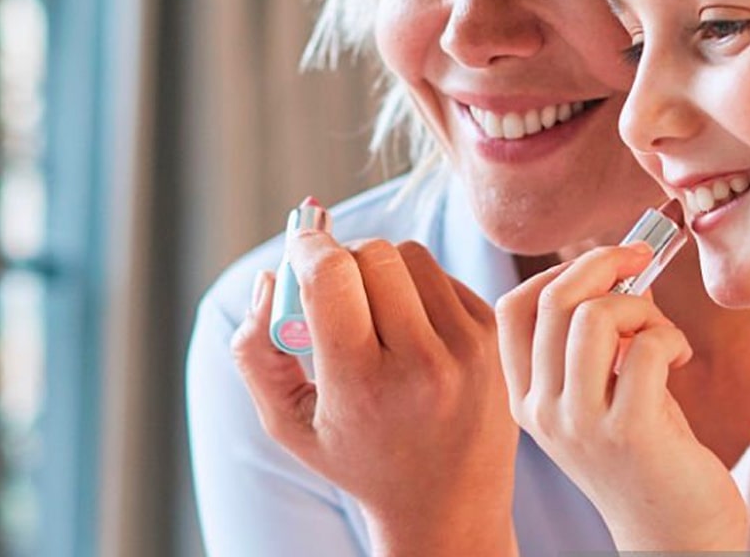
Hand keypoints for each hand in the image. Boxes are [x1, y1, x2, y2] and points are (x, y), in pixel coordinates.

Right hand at [233, 210, 518, 556]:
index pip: (332, 278)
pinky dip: (417, 288)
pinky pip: (442, 275)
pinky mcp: (494, 334)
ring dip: (381, 269)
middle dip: (342, 259)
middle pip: (372, 253)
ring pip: (410, 255)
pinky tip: (411, 333)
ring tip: (373, 317)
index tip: (299, 246)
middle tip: (331, 290)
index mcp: (363, 388)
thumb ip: (255, 351)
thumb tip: (270, 275)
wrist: (448, 503)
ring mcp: (468, 348)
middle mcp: (423, 365)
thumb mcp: (288, 422)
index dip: (307, 249)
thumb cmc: (356, 458)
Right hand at [495, 245, 748, 551]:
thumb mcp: (607, 390)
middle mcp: (542, 412)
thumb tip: (619, 264)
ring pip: (594, 317)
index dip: (561, 270)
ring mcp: (581, 424)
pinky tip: (679, 360)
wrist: (677, 533)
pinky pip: (644, 347)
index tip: (606, 264)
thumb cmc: (650, 453)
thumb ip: (600, 336)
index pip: (514, 309)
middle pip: (555, 300)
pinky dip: (669, 337)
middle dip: (606, 264)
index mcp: (527, 399)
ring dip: (640, 306)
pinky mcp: (628, 432)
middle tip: (644, 263)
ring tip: (662, 334)